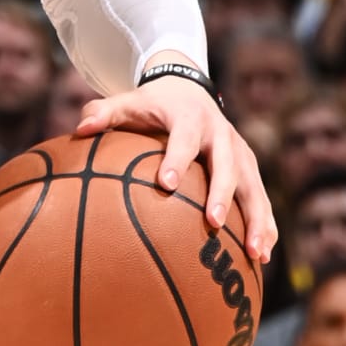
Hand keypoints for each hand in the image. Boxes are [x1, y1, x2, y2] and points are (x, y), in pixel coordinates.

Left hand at [76, 74, 276, 265]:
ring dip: (256, 219)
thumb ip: (102, 114)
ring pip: (253, 186)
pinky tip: (263, 256)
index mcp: (190, 118)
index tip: (166, 184)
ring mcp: (240, 151)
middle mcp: (221, 134)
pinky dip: (265, 225)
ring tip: (255, 253)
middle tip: (213, 223)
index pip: (184, 140)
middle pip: (227, 165)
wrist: (189, 89)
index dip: (177, 160)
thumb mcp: (128, 103)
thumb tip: (80, 129)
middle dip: (222, 194)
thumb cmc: (152, 106)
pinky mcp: (250, 167)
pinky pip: (261, 198)